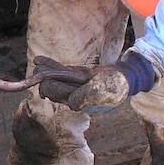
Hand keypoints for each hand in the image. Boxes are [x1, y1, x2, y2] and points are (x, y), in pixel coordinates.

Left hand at [36, 52, 155, 112]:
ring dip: (45, 71)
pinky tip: (39, 60)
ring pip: (56, 79)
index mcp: (82, 103)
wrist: (126, 76)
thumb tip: (71, 104)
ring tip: (37, 64)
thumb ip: (88, 97)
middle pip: (56, 88)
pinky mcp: (76, 76)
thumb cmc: (117, 85)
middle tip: (36, 72)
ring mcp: (75, 85)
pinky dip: (50, 65)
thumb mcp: (105, 91)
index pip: (63, 96)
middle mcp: (76, 96)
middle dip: (45, 80)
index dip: (53, 89)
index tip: (44, 83)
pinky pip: (61, 71)